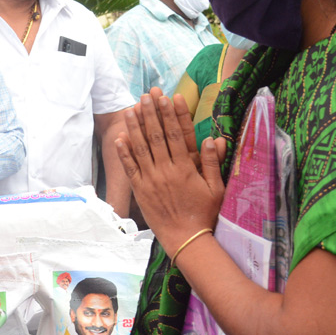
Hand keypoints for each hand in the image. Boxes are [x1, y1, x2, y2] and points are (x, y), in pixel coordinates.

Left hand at [115, 89, 226, 252]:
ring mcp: (151, 180)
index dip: (171, 114)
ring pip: (140, 148)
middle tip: (146, 95)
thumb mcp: (216, 188)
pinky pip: (130, 168)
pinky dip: (124, 153)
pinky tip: (119, 138)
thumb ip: (211, 163)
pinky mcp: (140, 190)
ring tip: (130, 109)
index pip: (176, 135)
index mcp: (185, 168)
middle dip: (151, 113)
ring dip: (134, 127)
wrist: (187, 239)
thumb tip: (212, 139)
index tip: (168, 97)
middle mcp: (166, 171)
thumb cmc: (204, 213)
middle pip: (156, 136)